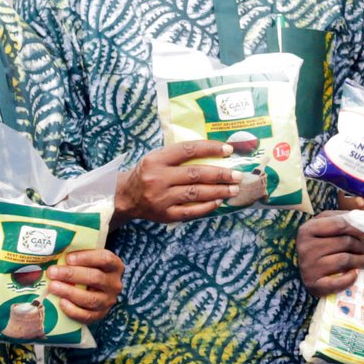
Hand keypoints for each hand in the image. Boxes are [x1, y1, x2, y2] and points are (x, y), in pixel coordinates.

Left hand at [48, 247, 122, 322]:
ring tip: (52, 287)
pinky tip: (61, 302)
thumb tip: (53, 250)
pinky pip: (87, 316)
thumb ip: (75, 255)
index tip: (68, 258)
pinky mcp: (99, 315)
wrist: (92, 287)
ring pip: (91, 299)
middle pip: (96, 278)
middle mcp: (114, 284)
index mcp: (114, 266)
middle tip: (52, 272)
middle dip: (72, 275)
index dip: (86, 258)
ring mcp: (108, 301)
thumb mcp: (86, 259)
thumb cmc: (85, 268)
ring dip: (69, 292)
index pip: (105, 259)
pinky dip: (73, 310)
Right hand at [114, 141, 240, 225]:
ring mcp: (161, 198)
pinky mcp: (164, 215)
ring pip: (195, 193)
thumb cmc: (147, 173)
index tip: (228, 149)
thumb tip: (214, 153)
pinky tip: (218, 202)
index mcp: (156, 159)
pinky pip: (190, 211)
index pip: (188, 150)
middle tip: (237, 175)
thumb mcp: (156, 158)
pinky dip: (206, 206)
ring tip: (233, 189)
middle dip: (220, 174)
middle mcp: (158, 178)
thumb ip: (179, 155)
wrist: (125, 197)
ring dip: (218, 191)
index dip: (210, 148)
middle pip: (195, 174)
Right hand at [296, 211, 363, 295]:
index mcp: (307, 229)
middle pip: (344, 242)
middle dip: (362, 246)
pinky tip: (356, 274)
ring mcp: (308, 267)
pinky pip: (337, 282)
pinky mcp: (313, 284)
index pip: (339, 225)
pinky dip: (350, 278)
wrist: (304, 271)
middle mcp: (305, 247)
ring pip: (343, 260)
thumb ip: (340, 219)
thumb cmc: (318, 245)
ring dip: (362, 261)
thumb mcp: (324, 227)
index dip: (358, 229)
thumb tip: (363, 216)